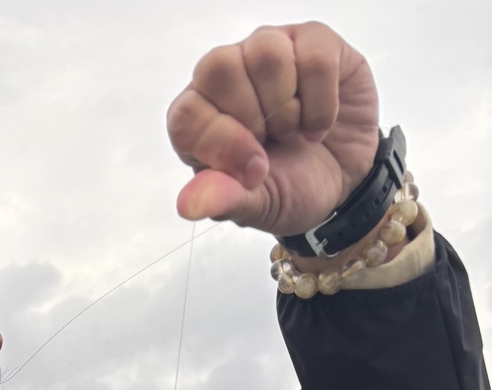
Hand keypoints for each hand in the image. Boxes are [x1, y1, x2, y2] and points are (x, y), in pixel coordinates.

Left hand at [167, 23, 378, 235]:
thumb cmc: (290, 187)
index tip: (253, 171)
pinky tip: (319, 123)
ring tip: (295, 131)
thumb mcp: (256, 207)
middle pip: (218, 68)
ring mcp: (271, 50)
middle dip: (253, 118)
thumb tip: (189, 206)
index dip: (219, 143)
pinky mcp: (315, 42)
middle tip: (272, 142)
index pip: (186, 113)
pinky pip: (315, 58)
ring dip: (287, 108)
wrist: (344, 183)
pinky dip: (322, 104)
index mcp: (200, 116)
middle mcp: (228, 74)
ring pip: (265, 53)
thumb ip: (224, 200)